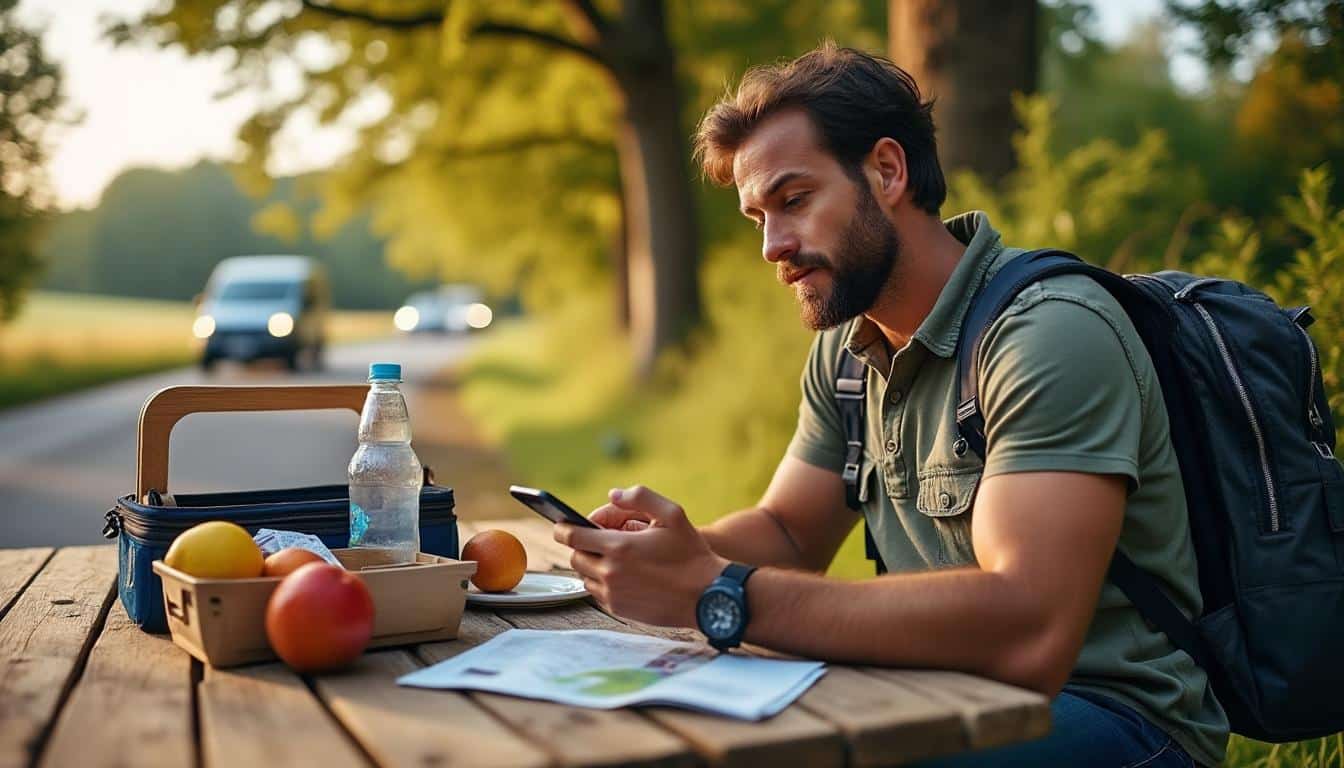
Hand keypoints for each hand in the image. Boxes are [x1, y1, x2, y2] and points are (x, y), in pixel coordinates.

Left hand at [555, 485, 728, 627]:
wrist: (707, 596)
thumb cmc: (691, 553)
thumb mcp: (672, 514)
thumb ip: (640, 498)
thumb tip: (612, 495)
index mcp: (619, 547)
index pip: (571, 536)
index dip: (561, 528)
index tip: (560, 524)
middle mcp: (610, 573)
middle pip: (575, 557)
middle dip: (580, 546)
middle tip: (595, 540)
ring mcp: (613, 594)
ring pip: (584, 577)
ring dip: (591, 565)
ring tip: (611, 557)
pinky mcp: (619, 610)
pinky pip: (597, 594)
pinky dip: (602, 582)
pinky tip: (622, 575)